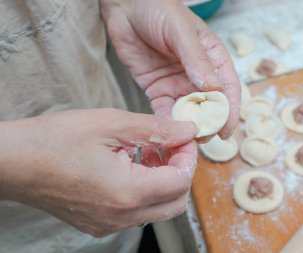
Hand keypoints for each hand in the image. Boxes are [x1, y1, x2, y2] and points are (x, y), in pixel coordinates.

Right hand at [0, 109, 196, 236]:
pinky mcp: (99, 223)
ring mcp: (109, 224)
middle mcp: (121, 216)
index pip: (180, 182)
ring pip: (157, 209)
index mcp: (127, 193)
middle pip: (175, 202)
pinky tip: (132, 166)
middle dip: (180, 172)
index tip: (183, 138)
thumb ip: (156, 129)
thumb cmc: (56, 140)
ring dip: (163, 181)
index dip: (188, 157)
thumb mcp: (112, 124)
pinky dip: (144, 190)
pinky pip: (136, 212)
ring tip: (150, 152)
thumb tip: (187, 131)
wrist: (15, 162)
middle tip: (171, 146)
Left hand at [100, 0, 240, 138]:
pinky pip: (165, 110)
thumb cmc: (158, 8)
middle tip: (203, 139)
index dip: (229, 110)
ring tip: (185, 142)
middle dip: (208, 123)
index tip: (226, 130)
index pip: (227, 87)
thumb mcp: (180, 31)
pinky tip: (167, 133)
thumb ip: (196, 59)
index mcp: (212, 58)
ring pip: (188, 111)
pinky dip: (167, 123)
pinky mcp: (157, 89)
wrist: (125, 6)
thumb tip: (212, 87)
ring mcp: (177, 83)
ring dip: (188, 127)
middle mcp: (197, 74)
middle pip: (209, 104)